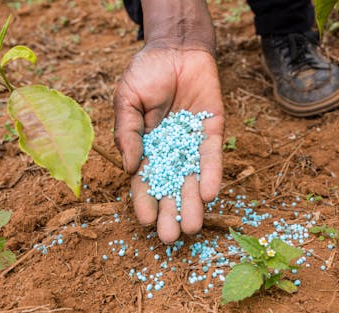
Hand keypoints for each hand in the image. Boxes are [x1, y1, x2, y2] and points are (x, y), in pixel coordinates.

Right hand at [114, 45, 224, 242]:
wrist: (175, 48)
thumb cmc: (146, 73)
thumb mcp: (127, 101)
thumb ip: (127, 132)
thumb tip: (129, 168)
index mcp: (146, 147)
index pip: (145, 179)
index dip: (144, 200)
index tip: (145, 221)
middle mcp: (170, 151)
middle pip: (171, 186)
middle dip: (170, 211)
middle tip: (171, 237)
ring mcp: (191, 143)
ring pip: (192, 178)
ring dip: (192, 202)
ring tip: (192, 226)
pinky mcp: (211, 131)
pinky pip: (211, 156)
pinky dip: (210, 174)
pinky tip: (209, 193)